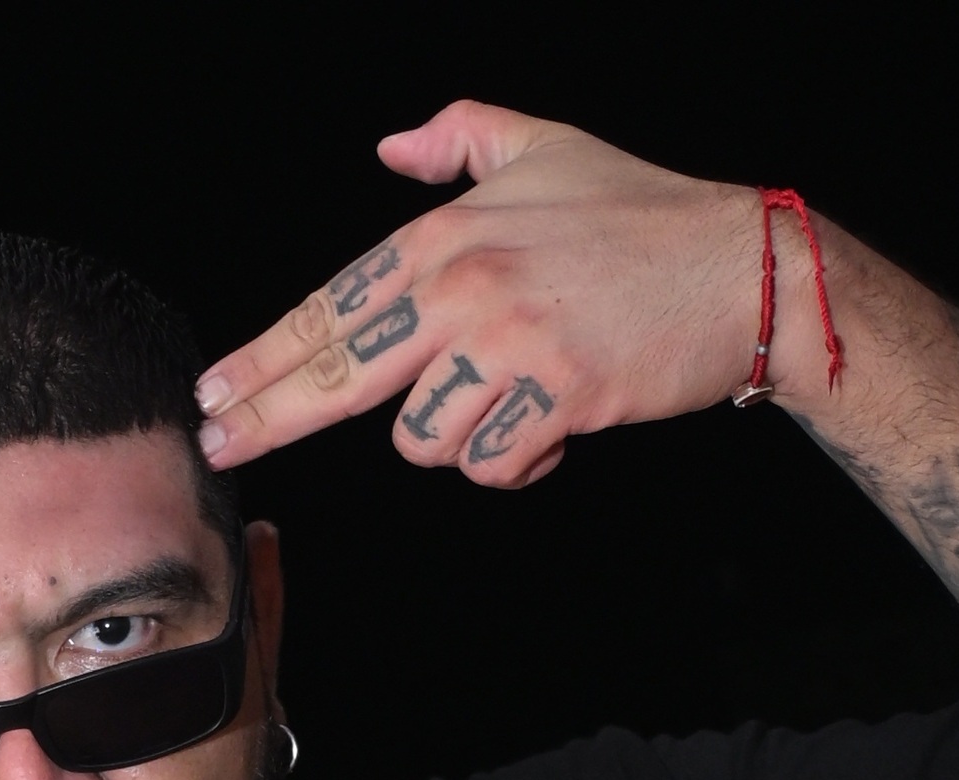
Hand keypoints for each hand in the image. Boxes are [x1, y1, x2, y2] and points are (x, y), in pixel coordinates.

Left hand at [195, 101, 766, 485]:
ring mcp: (509, 344)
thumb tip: (391, 145)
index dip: (262, 356)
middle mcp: (463, 288)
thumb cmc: (638, 211)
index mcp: (443, 237)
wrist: (743, 265)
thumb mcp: (543, 145)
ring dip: (457, 437)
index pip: (329, 309)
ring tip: (508, 401)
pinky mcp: (558, 396)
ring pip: (422, 438)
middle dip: (267, 416)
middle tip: (221, 444)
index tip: (214, 390)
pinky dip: (516, 461)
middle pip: (337, 375)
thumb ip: (459, 135)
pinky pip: (492, 464)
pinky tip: (549, 428)